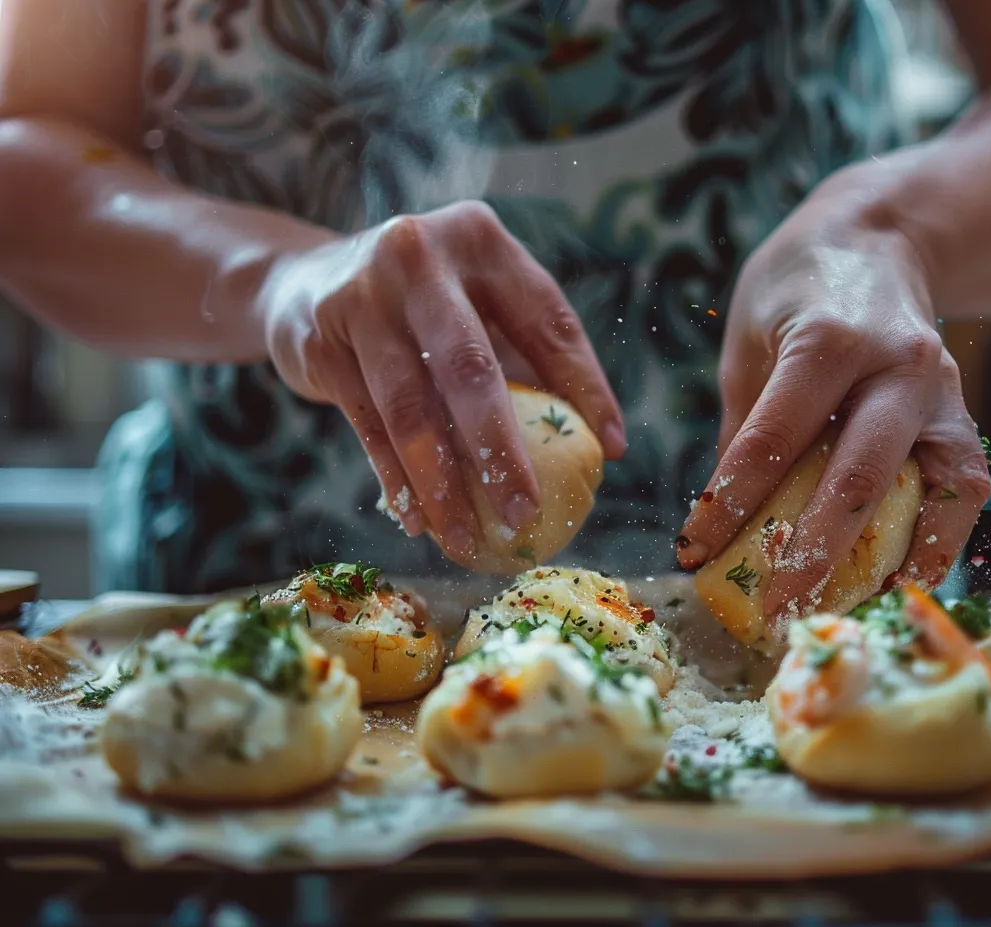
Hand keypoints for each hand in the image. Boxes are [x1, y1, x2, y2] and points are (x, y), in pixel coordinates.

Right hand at [258, 201, 625, 561]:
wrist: (298, 284)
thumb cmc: (419, 308)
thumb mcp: (473, 303)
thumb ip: (525, 356)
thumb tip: (599, 445)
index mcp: (480, 240)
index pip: (548, 319)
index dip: (585, 385)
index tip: (610, 449)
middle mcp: (419, 256)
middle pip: (472, 369)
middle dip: (502, 452)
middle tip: (526, 512)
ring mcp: (361, 297)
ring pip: (411, 409)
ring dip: (443, 486)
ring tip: (467, 540)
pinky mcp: (319, 341)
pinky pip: (368, 426)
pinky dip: (396, 481)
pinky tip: (420, 522)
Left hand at [676, 194, 990, 620]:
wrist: (882, 238)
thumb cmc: (798, 287)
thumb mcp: (748, 338)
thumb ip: (744, 422)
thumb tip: (728, 512)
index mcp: (830, 340)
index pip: (773, 441)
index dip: (731, 504)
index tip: (695, 550)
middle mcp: (897, 369)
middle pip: (856, 480)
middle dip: (809, 555)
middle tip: (771, 609)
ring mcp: (941, 396)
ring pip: (927, 495)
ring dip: (886, 563)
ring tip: (845, 613)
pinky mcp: (963, 418)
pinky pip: (960, 495)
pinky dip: (934, 546)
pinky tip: (895, 582)